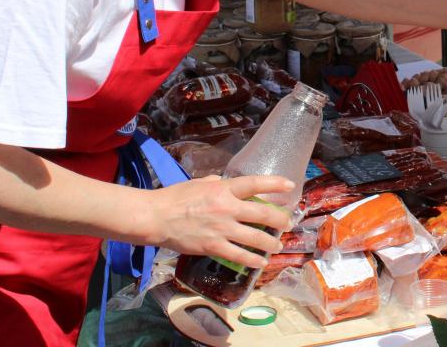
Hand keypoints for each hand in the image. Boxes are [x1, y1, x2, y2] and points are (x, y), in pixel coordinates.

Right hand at [143, 174, 294, 269]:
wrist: (156, 217)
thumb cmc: (175, 197)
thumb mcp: (198, 183)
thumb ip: (216, 183)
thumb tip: (226, 182)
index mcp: (223, 189)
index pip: (254, 184)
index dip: (274, 184)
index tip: (290, 186)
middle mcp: (226, 208)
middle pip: (262, 214)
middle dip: (280, 220)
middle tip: (288, 223)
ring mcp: (221, 229)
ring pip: (255, 238)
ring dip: (270, 242)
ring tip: (278, 245)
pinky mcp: (213, 246)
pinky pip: (238, 255)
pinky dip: (252, 260)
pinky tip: (261, 262)